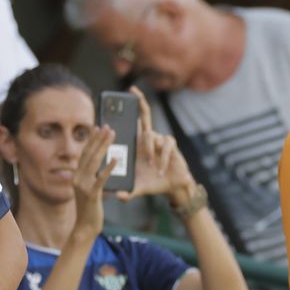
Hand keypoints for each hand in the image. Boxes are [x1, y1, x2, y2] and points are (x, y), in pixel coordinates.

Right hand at [69, 124, 114, 241]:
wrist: (86, 227)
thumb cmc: (91, 209)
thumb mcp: (90, 190)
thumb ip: (92, 178)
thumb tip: (99, 166)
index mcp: (77, 176)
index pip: (85, 154)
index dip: (91, 140)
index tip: (98, 128)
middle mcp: (77, 178)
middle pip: (89, 154)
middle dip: (98, 139)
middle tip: (108, 127)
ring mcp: (83, 186)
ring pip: (94, 162)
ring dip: (103, 148)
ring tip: (112, 136)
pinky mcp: (92, 195)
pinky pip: (101, 179)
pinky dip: (108, 168)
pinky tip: (116, 159)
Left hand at [120, 88, 196, 203]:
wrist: (173, 187)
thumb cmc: (153, 183)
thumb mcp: (138, 187)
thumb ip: (127, 191)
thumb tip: (117, 197)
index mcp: (137, 145)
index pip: (131, 124)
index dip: (126, 111)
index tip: (121, 97)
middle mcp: (149, 139)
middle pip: (145, 116)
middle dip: (140, 102)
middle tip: (134, 91)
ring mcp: (160, 141)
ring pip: (151, 136)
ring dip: (150, 149)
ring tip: (152, 165)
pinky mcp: (171, 146)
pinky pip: (165, 146)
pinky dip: (162, 158)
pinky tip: (161, 168)